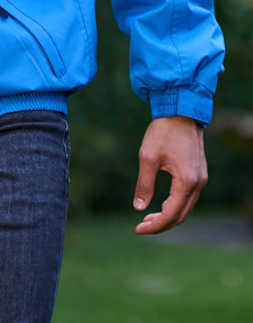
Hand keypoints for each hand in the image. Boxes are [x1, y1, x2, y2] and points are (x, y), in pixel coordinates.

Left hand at [133, 115, 206, 234]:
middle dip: (161, 224)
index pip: (171, 214)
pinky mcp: (199, 173)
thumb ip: (144, 184)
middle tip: (142, 227)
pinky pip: (188, 197)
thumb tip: (138, 208)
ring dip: (168, 215)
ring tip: (148, 219)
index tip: (138, 229)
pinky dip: (175, 205)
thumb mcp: (148, 157)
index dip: (155, 226)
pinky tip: (162, 204)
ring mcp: (201, 179)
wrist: (181, 110)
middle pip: (181, 215)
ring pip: (186, 207)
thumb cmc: (163, 131)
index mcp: (186, 181)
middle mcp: (198, 184)